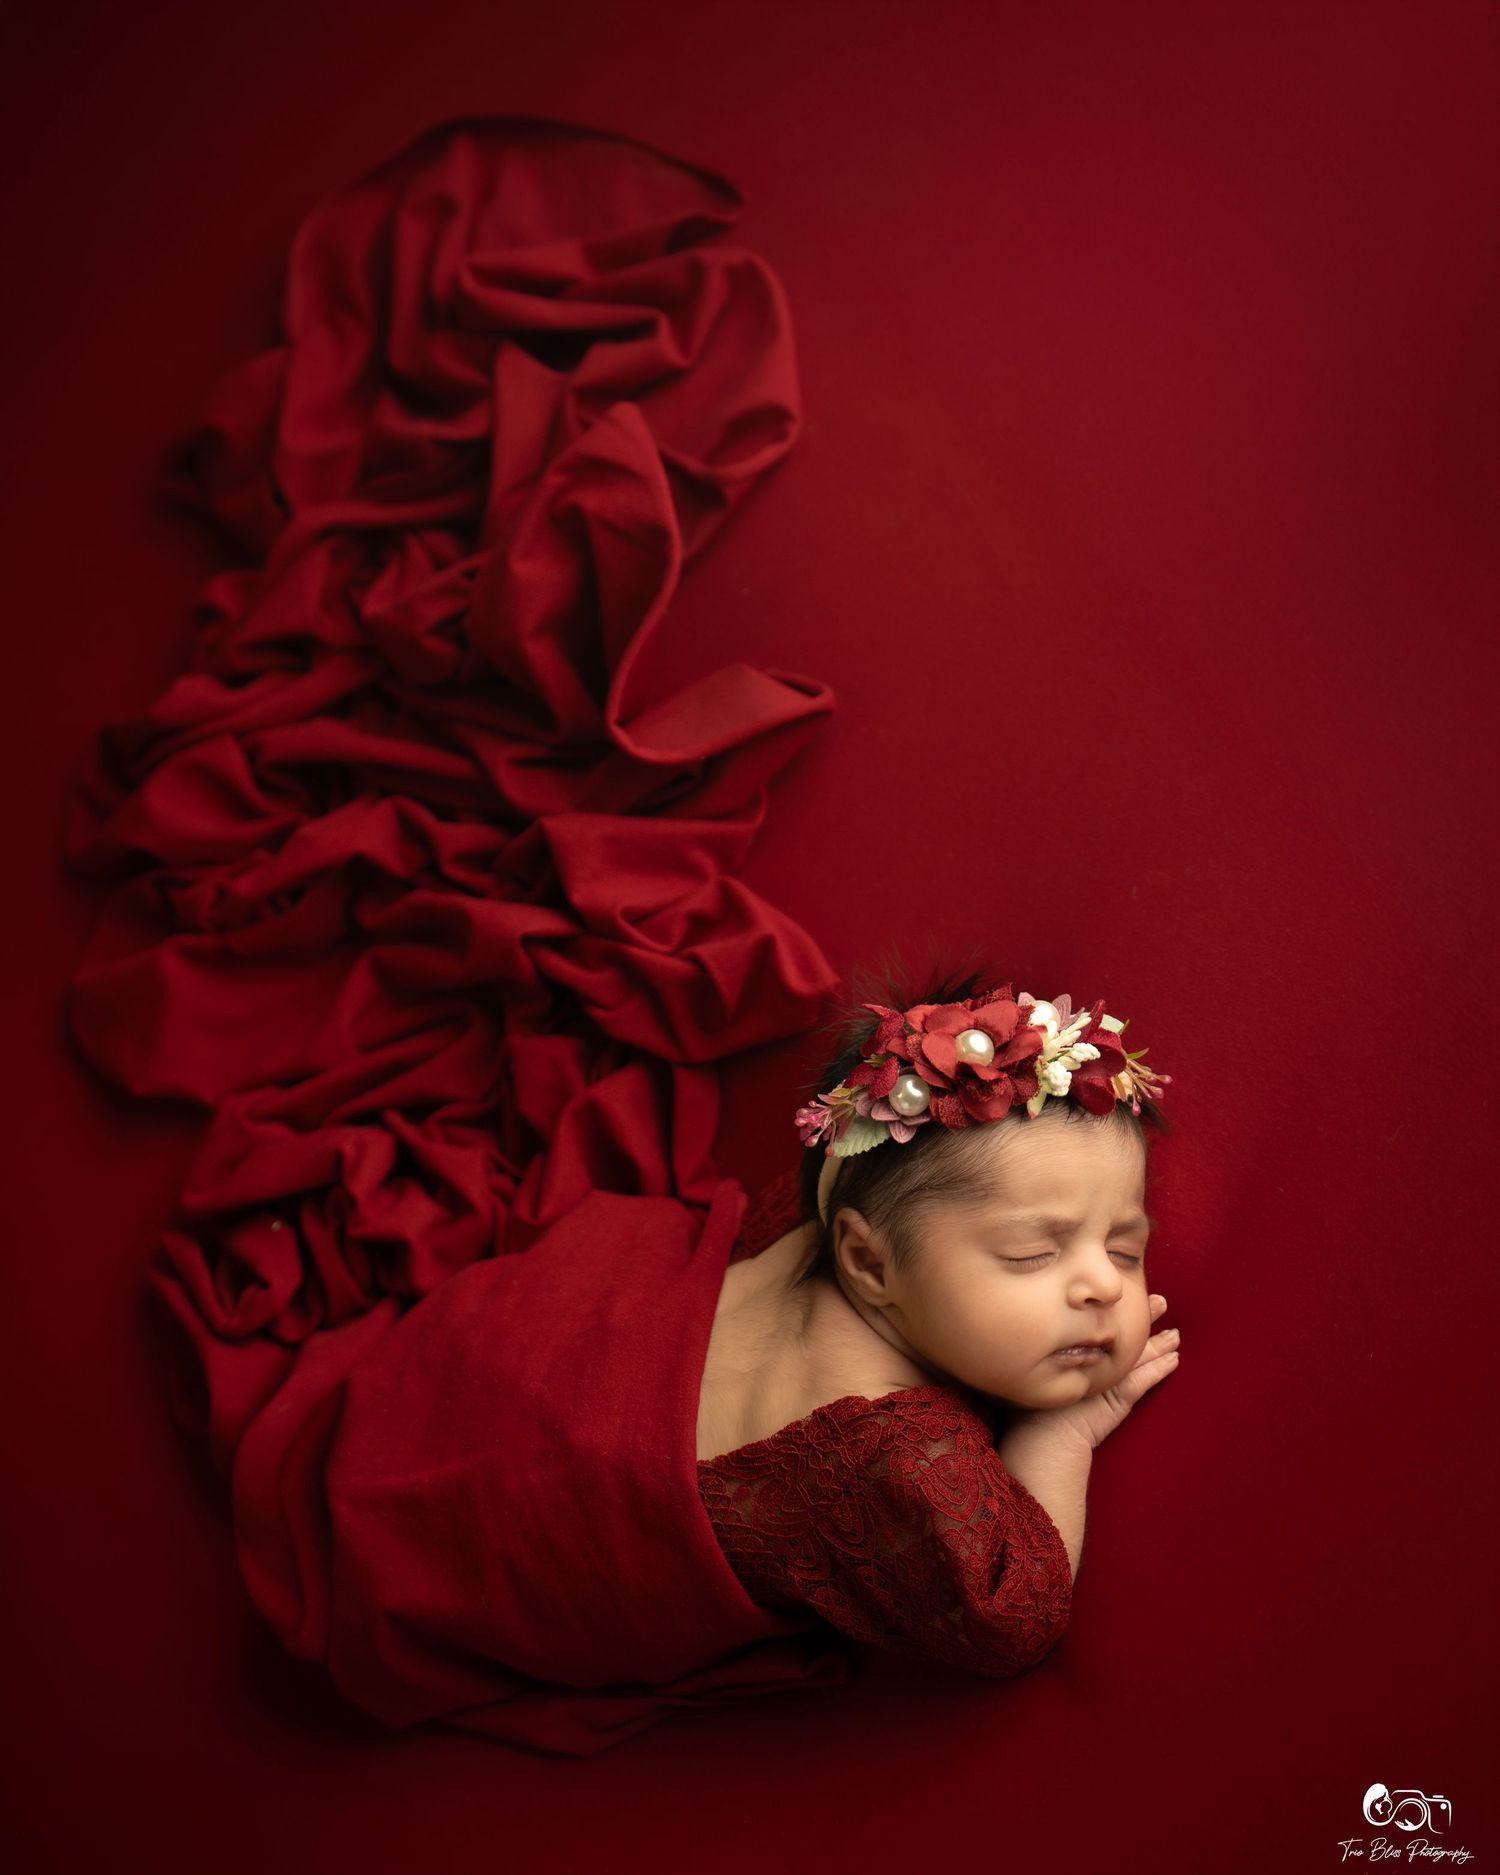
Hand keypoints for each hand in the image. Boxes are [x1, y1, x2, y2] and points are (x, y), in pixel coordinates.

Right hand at [1003, 1294, 1181, 1459]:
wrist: (1042, 1439)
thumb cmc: (1026, 1412)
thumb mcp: (1029, 1374)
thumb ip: (1031, 1351)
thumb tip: (1019, 1330)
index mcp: (1068, 1350)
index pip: (1095, 1324)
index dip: (1111, 1309)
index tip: (1124, 1294)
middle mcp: (1089, 1358)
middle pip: (1121, 1331)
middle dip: (1142, 1315)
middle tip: (1160, 1301)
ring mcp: (1108, 1377)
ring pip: (1139, 1354)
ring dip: (1159, 1342)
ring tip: (1175, 1333)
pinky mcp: (1121, 1396)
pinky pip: (1146, 1378)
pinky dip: (1161, 1368)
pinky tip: (1175, 1359)